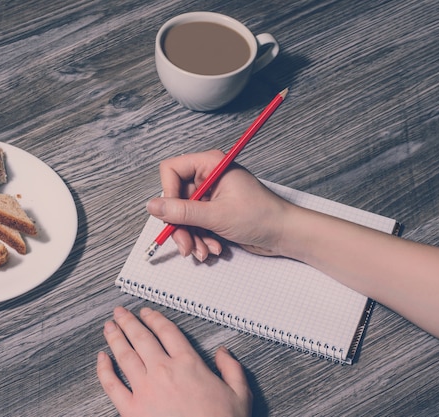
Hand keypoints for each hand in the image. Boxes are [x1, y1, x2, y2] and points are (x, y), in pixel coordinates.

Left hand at [97, 306, 251, 416]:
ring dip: (115, 337)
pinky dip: (104, 369)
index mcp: (188, 364)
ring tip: (109, 327)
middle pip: (142, 338)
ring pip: (125, 355)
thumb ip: (231, 369)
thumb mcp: (239, 394)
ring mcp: (145, 389)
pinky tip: (101, 358)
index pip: (167, 332)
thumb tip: (223, 352)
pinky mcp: (132, 409)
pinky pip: (112, 384)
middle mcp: (164, 371)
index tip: (146, 313)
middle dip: (129, 322)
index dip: (154, 319)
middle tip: (120, 312)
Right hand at [146, 150, 291, 260]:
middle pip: (176, 198)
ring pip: (184, 215)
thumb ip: (181, 211)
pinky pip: (195, 225)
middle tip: (185, 246)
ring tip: (203, 252)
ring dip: (191, 237)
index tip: (172, 215)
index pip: (171, 170)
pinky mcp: (215, 212)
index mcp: (210, 164)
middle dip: (180, 225)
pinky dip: (200, 239)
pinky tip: (212, 248)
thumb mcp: (216, 215)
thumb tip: (153, 206)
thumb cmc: (261, 216)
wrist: (285, 235)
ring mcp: (211, 195)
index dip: (168, 194)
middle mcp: (208, 177)